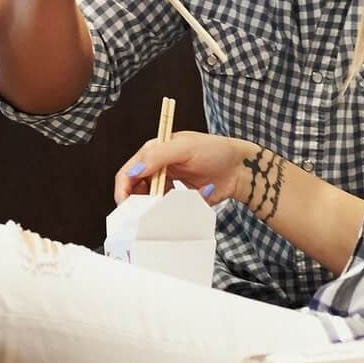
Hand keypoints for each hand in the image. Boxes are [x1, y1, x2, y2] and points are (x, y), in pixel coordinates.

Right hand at [113, 131, 259, 205]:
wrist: (240, 169)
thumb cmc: (214, 151)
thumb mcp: (185, 148)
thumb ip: (157, 156)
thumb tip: (132, 172)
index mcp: (154, 151)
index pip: (129, 172)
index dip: (123, 189)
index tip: (125, 205)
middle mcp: (158, 167)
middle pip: (135, 189)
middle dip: (138, 202)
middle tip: (145, 214)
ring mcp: (168, 183)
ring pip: (150, 201)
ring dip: (156, 207)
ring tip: (167, 209)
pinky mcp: (179, 197)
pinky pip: (168, 208)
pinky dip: (172, 210)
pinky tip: (185, 204)